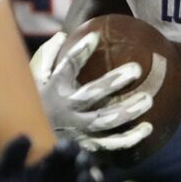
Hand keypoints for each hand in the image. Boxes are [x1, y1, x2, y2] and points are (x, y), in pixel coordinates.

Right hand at [29, 29, 162, 150]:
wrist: (32, 145)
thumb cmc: (37, 105)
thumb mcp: (34, 82)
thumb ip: (46, 58)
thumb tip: (61, 35)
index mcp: (54, 90)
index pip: (67, 67)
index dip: (80, 51)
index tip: (96, 37)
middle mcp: (66, 110)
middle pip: (91, 94)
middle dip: (113, 82)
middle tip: (136, 69)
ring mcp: (77, 130)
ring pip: (105, 121)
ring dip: (127, 110)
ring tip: (147, 99)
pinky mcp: (87, 146)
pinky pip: (110, 144)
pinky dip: (129, 138)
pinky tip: (147, 128)